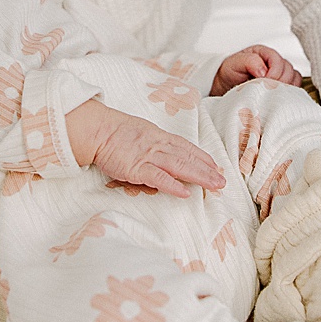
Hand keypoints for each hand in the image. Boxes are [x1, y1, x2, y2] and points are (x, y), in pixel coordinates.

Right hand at [66, 98, 225, 197]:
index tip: (217, 166)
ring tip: (214, 186)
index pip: (187, 147)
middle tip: (223, 181)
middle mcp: (158, 145)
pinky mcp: (136, 168)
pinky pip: (158, 177)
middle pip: (188, 157)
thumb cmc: (115, 131)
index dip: (203, 157)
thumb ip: (154, 142)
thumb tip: (166, 151)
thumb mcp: (141, 132)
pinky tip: (186, 192)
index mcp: (159, 136)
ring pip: (179, 166)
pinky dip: (173, 185)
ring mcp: (148, 156)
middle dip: (207, 170)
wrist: (97, 129)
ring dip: (199, 176)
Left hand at [211, 45, 299, 95]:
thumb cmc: (230, 73)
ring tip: (272, 94)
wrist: (226, 85)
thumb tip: (264, 71)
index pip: (278, 61)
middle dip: (279, 81)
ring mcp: (280, 72)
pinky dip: (290, 92)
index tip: (263, 82)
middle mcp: (274, 61)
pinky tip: (279, 97)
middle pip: (288, 69)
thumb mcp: (234, 63)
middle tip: (267, 90)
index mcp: (263, 52)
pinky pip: (295, 86)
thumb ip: (249, 61)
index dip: (273, 73)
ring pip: (294, 77)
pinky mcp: (283, 84)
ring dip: (286, 87)